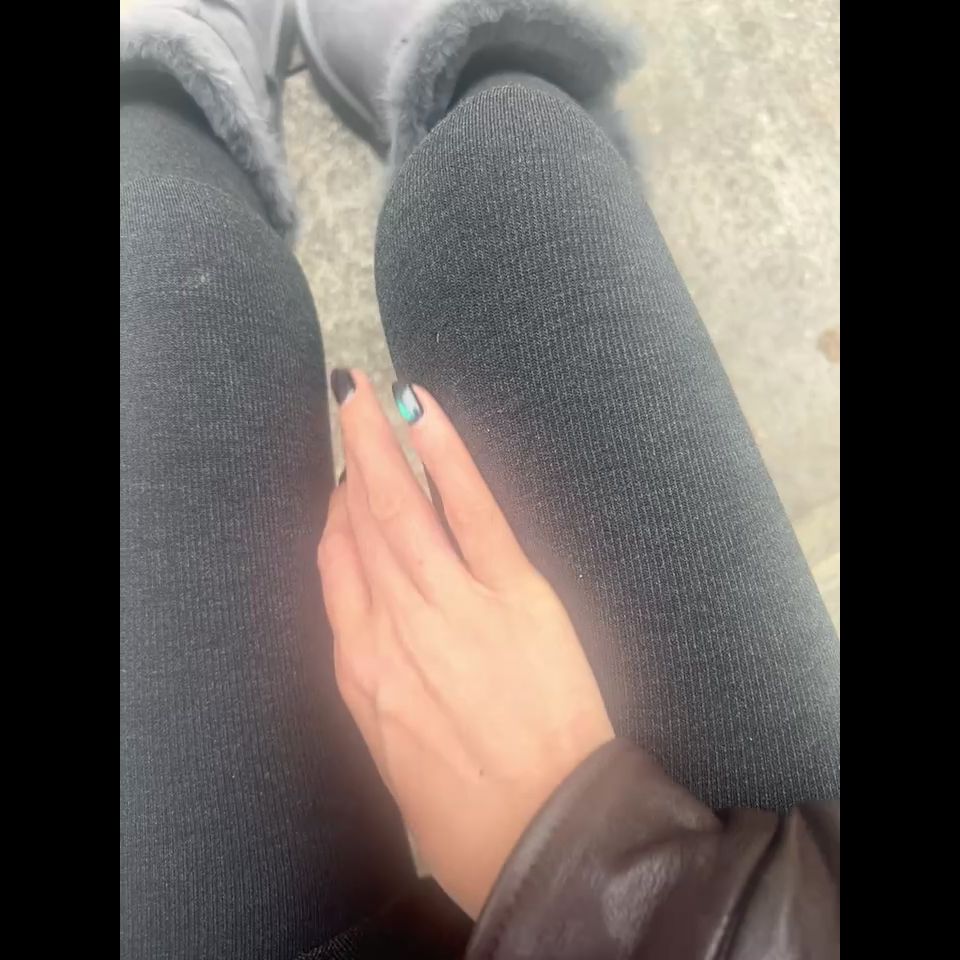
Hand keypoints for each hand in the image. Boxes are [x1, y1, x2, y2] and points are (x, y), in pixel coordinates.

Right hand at [317, 371, 613, 918]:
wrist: (546, 842)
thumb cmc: (467, 814)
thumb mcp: (394, 754)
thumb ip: (376, 681)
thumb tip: (375, 620)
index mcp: (360, 673)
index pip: (334, 569)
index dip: (335, 516)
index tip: (342, 481)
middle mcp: (393, 630)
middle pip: (359, 525)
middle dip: (351, 456)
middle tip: (344, 401)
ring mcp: (451, 608)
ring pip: (402, 509)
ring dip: (381, 443)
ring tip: (367, 393)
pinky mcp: (513, 596)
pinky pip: (471, 510)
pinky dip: (445, 456)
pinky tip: (424, 414)